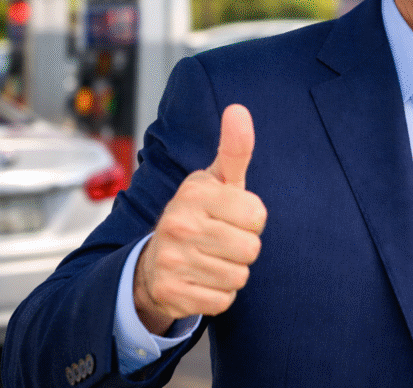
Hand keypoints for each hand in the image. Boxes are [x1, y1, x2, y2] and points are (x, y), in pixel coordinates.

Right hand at [134, 104, 266, 334]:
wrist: (155, 260)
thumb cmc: (200, 214)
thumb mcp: (218, 180)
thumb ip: (235, 149)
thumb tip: (239, 110)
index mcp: (194, 194)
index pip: (257, 215)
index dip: (251, 219)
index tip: (231, 216)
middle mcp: (178, 224)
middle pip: (251, 249)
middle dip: (243, 247)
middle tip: (220, 240)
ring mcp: (172, 260)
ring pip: (239, 277)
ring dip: (231, 272)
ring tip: (210, 258)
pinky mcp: (171, 293)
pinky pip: (223, 301)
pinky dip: (218, 294)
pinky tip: (201, 279)